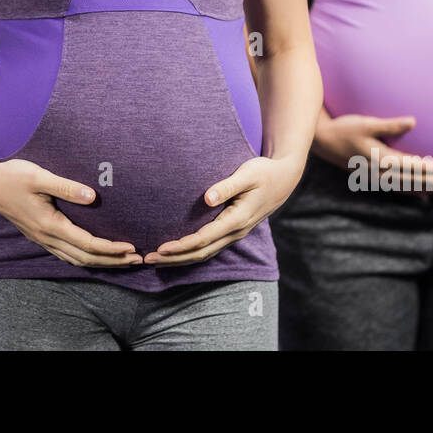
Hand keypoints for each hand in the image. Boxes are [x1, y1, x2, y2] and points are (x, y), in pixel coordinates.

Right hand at [0, 158, 141, 267]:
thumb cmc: (13, 176)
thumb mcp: (39, 176)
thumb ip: (66, 186)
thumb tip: (93, 197)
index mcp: (49, 225)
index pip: (87, 244)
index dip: (111, 249)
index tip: (131, 248)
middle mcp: (46, 237)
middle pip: (85, 258)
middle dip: (112, 261)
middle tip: (136, 259)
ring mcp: (41, 239)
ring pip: (75, 259)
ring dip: (100, 262)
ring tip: (122, 261)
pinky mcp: (39, 235)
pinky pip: (66, 254)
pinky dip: (84, 258)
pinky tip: (93, 254)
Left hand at [145, 155, 301, 265]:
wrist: (284, 179)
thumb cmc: (263, 172)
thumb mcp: (247, 174)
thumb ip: (227, 186)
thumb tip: (207, 198)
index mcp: (237, 219)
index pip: (203, 239)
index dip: (181, 246)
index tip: (160, 248)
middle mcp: (235, 232)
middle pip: (200, 253)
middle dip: (174, 258)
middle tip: (148, 259)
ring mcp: (234, 234)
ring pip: (204, 254)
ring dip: (179, 259)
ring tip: (156, 260)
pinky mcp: (231, 231)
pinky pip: (208, 248)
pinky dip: (190, 254)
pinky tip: (175, 253)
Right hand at [313, 113, 432, 199]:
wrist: (323, 141)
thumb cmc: (344, 129)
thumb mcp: (366, 123)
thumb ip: (390, 125)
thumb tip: (413, 122)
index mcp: (382, 159)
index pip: (415, 167)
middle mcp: (382, 172)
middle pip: (416, 181)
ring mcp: (378, 177)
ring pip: (409, 187)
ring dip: (430, 190)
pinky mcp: (374, 177)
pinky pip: (398, 188)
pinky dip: (413, 192)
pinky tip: (425, 195)